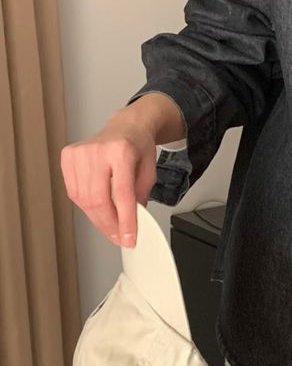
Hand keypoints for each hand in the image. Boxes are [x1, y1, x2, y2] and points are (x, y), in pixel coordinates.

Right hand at [60, 115, 156, 247]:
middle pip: (98, 200)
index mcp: (121, 151)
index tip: (128, 239)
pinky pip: (74, 193)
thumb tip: (130, 224)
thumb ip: (141, 197)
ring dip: (97, 219)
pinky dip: (86, 206)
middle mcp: (97, 150)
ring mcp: (79, 153)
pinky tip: (98, 209)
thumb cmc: (137, 147)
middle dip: (109, 225)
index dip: (125, 221)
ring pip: (83, 200)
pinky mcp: (67, 157)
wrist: (125, 126)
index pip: (122, 194)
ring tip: (110, 226)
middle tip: (118, 237)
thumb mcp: (149, 172)